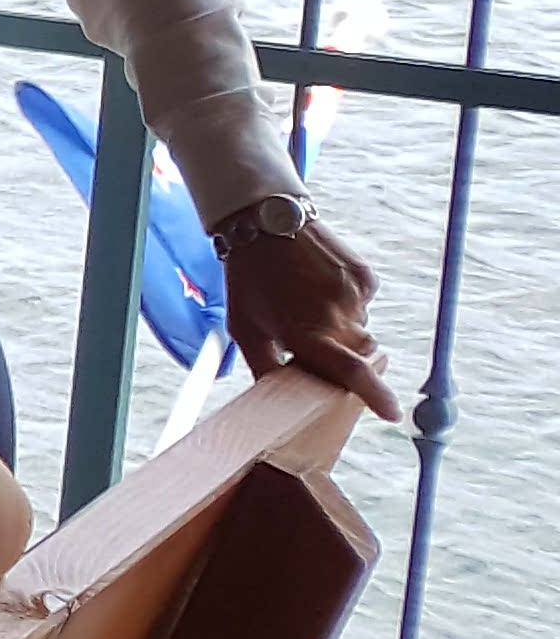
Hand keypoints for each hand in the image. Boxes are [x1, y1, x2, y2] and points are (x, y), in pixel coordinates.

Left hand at [221, 214, 397, 417]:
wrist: (265, 224)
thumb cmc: (249, 282)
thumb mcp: (245, 328)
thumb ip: (265, 367)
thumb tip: (280, 398)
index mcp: (306, 334)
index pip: (351, 371)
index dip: (375, 395)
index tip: (393, 414)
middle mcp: (336, 316)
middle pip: (359, 355)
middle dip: (344, 356)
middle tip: (315, 338)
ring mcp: (354, 294)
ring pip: (361, 328)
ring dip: (342, 326)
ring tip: (307, 302)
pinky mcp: (365, 277)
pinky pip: (364, 303)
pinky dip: (347, 302)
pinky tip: (320, 285)